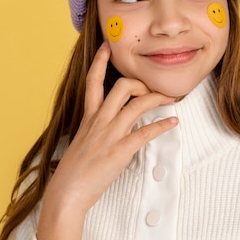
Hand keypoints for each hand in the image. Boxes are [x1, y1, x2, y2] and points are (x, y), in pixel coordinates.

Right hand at [37, 41, 177, 239]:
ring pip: (137, 104)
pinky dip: (162, 125)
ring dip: (157, 99)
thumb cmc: (73, 171)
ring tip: (171, 100)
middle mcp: (99, 121)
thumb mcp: (81, 143)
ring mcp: (110, 134)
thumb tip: (105, 127)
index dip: (100, 61)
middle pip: (122, 86)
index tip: (107, 47)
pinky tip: (172, 122)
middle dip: (142, 82)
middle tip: (153, 89)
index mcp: (88, 117)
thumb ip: (94, 130)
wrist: (67, 192)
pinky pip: (145, 132)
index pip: (92, 82)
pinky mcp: (120, 150)